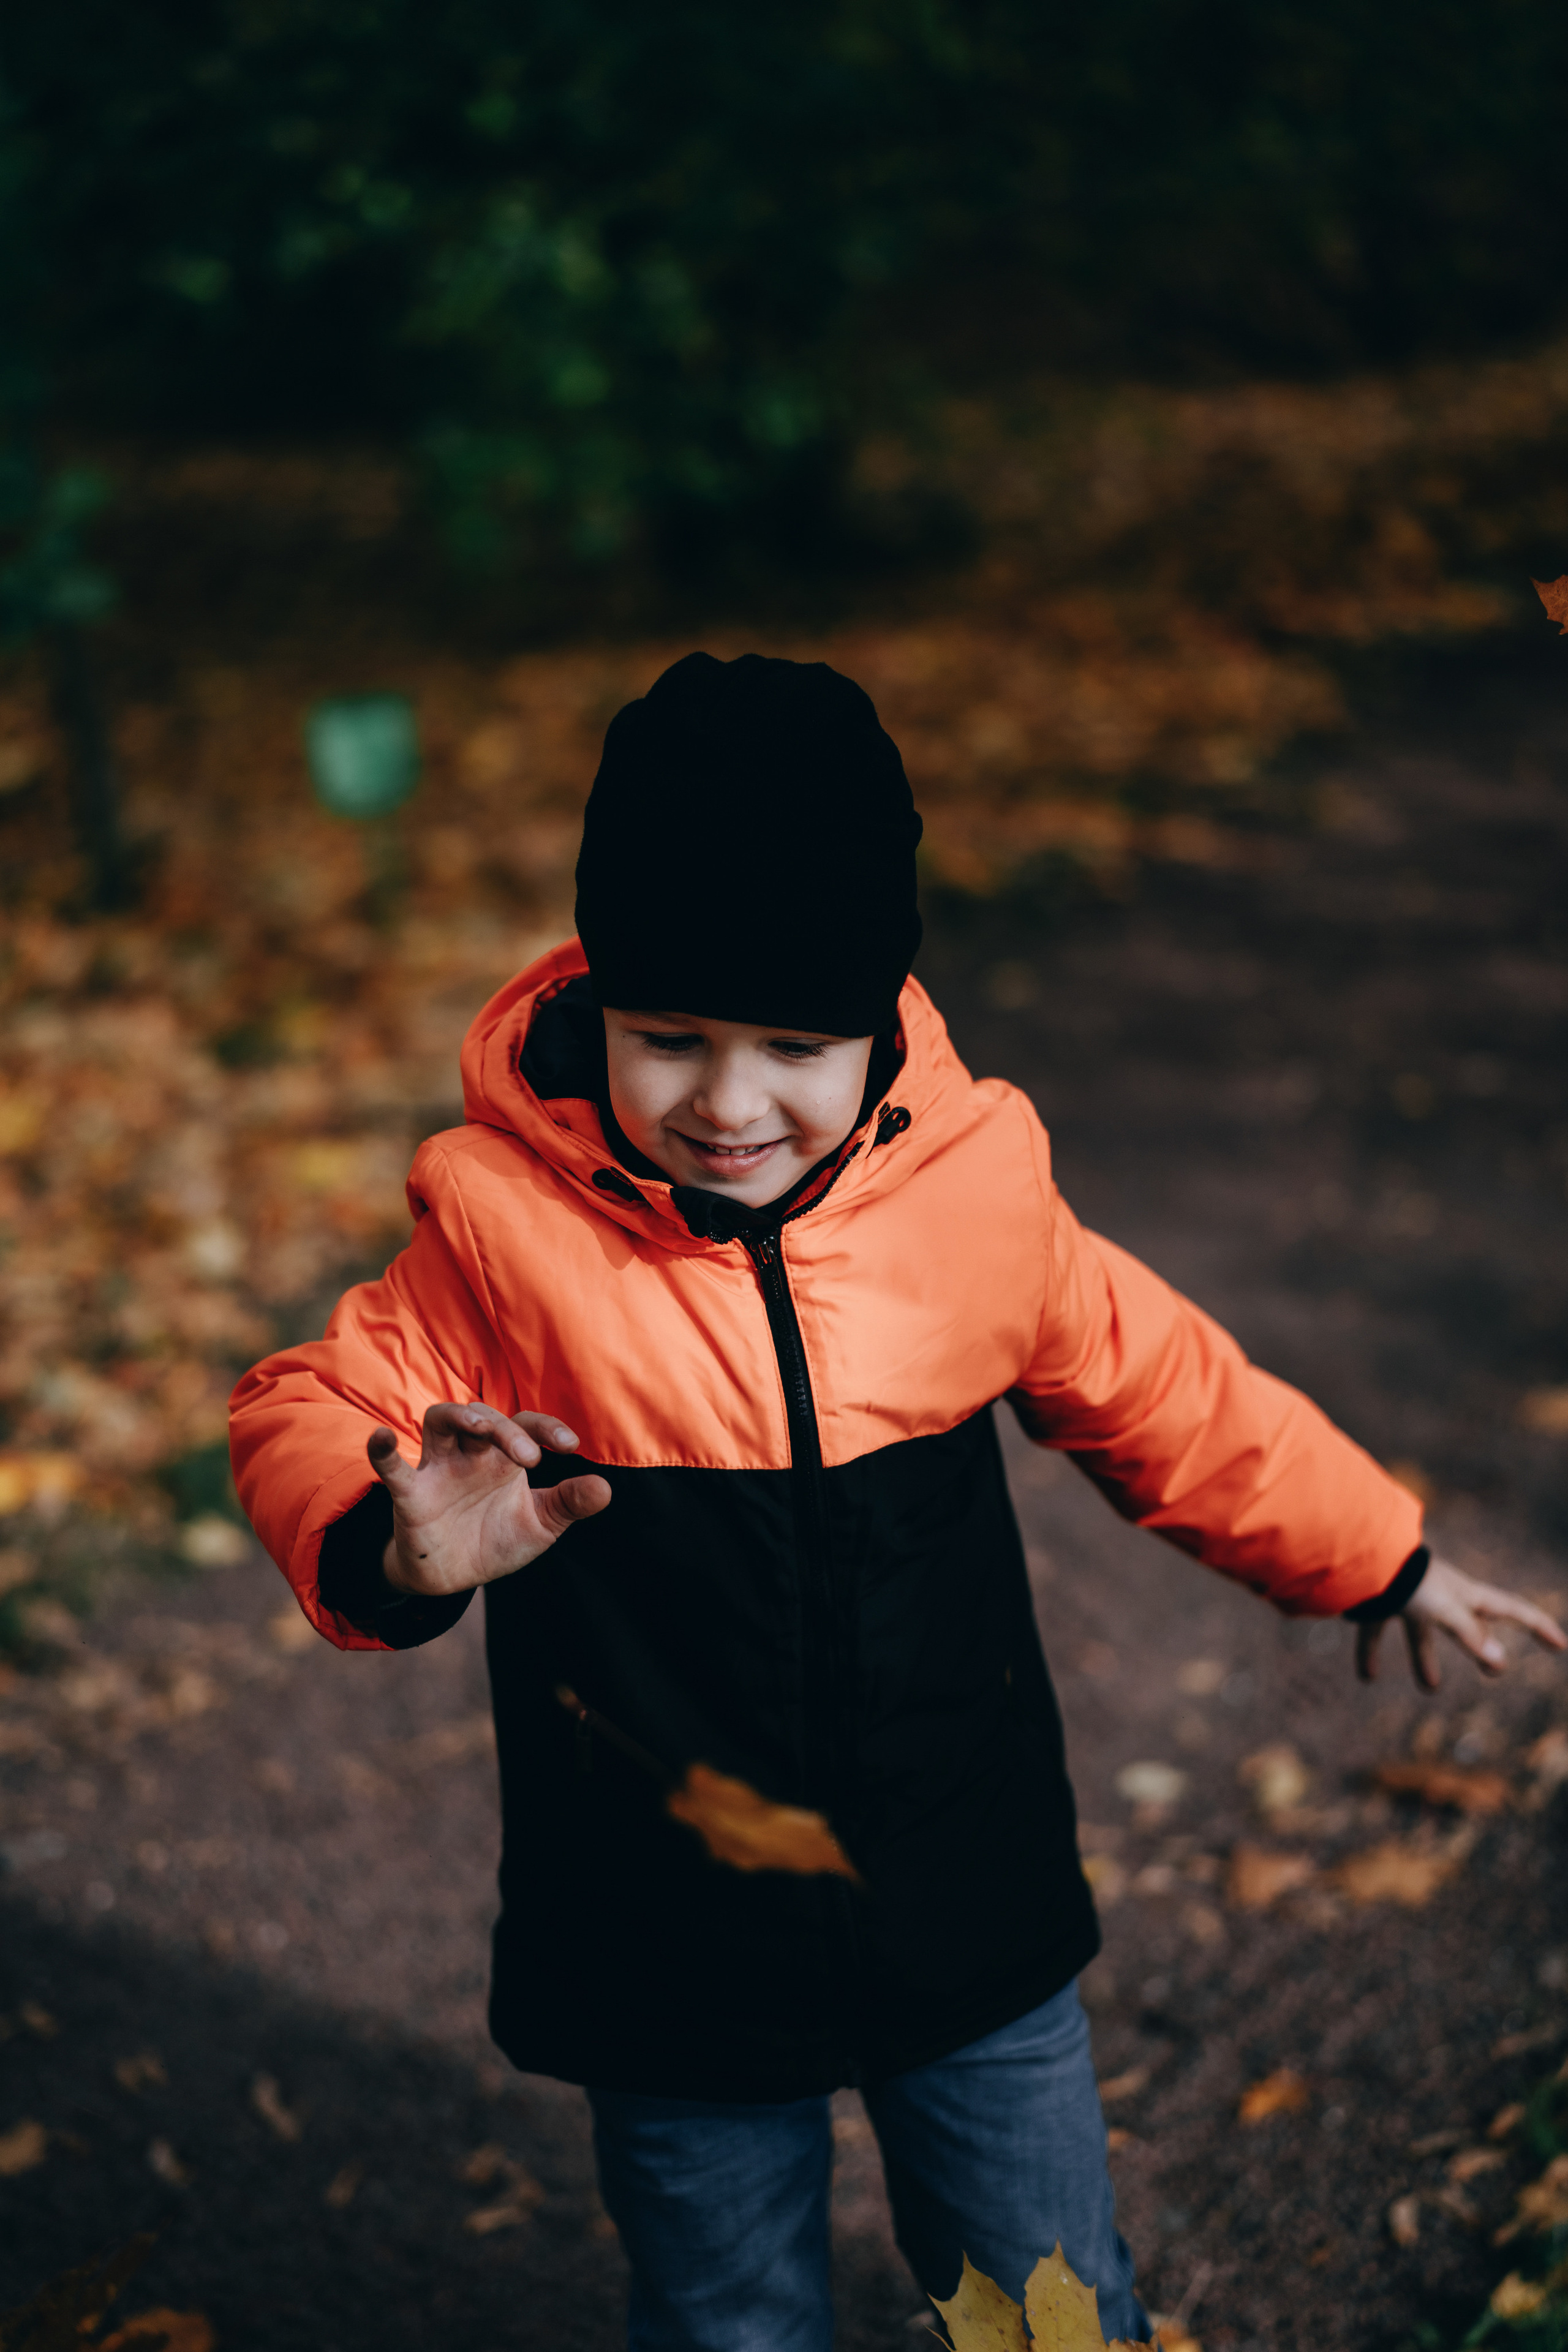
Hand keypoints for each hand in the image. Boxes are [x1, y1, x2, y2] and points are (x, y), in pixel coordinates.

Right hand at [368, 1402, 611, 1597]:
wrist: (452, 1580)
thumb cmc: (496, 1540)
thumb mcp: (540, 1525)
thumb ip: (569, 1505)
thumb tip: (605, 1488)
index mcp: (504, 1457)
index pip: (525, 1424)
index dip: (546, 1427)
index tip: (570, 1444)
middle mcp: (470, 1454)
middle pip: (485, 1417)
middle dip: (508, 1430)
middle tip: (530, 1458)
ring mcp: (438, 1469)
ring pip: (440, 1421)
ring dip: (458, 1416)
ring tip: (475, 1425)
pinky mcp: (411, 1495)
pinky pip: (392, 1469)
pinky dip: (382, 1451)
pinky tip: (380, 1438)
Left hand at [1356, 1554, 1566, 1688]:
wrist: (1362, 1553)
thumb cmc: (1410, 1580)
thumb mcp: (1446, 1609)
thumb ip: (1471, 1635)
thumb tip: (1500, 1661)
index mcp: (1467, 1595)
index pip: (1514, 1611)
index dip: (1539, 1627)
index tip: (1560, 1644)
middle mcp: (1441, 1596)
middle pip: (1468, 1626)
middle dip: (1480, 1647)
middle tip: (1491, 1673)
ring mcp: (1410, 1598)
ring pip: (1421, 1633)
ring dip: (1426, 1659)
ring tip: (1430, 1688)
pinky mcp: (1379, 1601)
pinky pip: (1377, 1631)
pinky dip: (1371, 1654)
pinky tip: (1367, 1676)